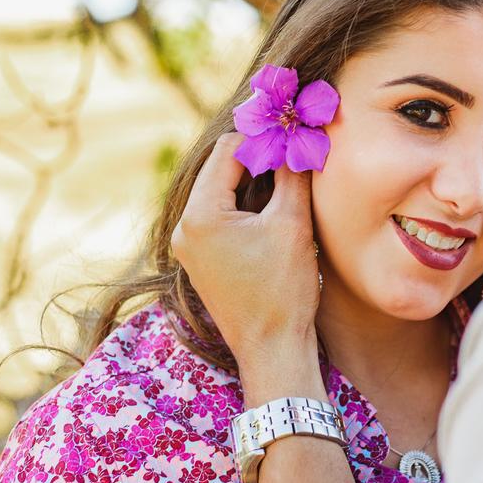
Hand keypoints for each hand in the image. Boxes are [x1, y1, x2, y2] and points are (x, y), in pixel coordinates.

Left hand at [171, 133, 323, 403]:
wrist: (272, 349)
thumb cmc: (283, 290)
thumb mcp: (292, 223)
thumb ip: (292, 174)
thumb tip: (296, 138)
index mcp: (201, 215)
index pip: (228, 150)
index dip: (262, 138)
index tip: (291, 133)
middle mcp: (185, 228)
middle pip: (220, 169)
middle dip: (256, 157)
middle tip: (291, 150)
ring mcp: (190, 246)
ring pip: (220, 191)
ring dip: (252, 180)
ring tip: (287, 177)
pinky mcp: (201, 260)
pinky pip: (219, 216)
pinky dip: (244, 203)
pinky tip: (273, 207)